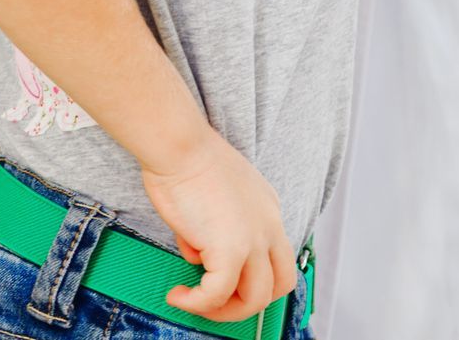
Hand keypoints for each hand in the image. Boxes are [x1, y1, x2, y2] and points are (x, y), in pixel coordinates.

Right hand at [140, 124, 296, 323]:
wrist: (180, 146)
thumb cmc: (188, 161)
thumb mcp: (215, 198)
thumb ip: (213, 231)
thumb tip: (199, 255)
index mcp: (267, 209)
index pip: (276, 258)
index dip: (251, 277)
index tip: (225, 284)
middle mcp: (269, 225)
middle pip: (280, 284)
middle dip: (247, 302)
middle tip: (215, 302)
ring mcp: (253, 239)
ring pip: (255, 300)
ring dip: (223, 311)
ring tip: (195, 302)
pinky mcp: (230, 250)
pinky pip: (216, 295)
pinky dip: (196, 304)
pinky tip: (178, 295)